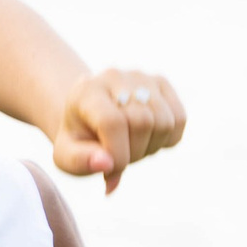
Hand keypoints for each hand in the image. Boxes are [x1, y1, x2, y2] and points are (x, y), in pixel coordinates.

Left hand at [52, 69, 186, 192]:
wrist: (89, 114)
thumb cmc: (79, 138)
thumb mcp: (67, 155)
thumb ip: (80, 161)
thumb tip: (106, 164)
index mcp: (87, 92)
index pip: (112, 122)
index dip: (118, 153)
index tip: (110, 169)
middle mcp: (115, 77)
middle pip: (142, 123)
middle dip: (134, 153)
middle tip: (119, 157)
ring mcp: (141, 77)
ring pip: (165, 122)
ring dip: (152, 147)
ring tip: (132, 146)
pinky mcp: (161, 83)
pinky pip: (180, 119)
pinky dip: (168, 139)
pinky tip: (148, 138)